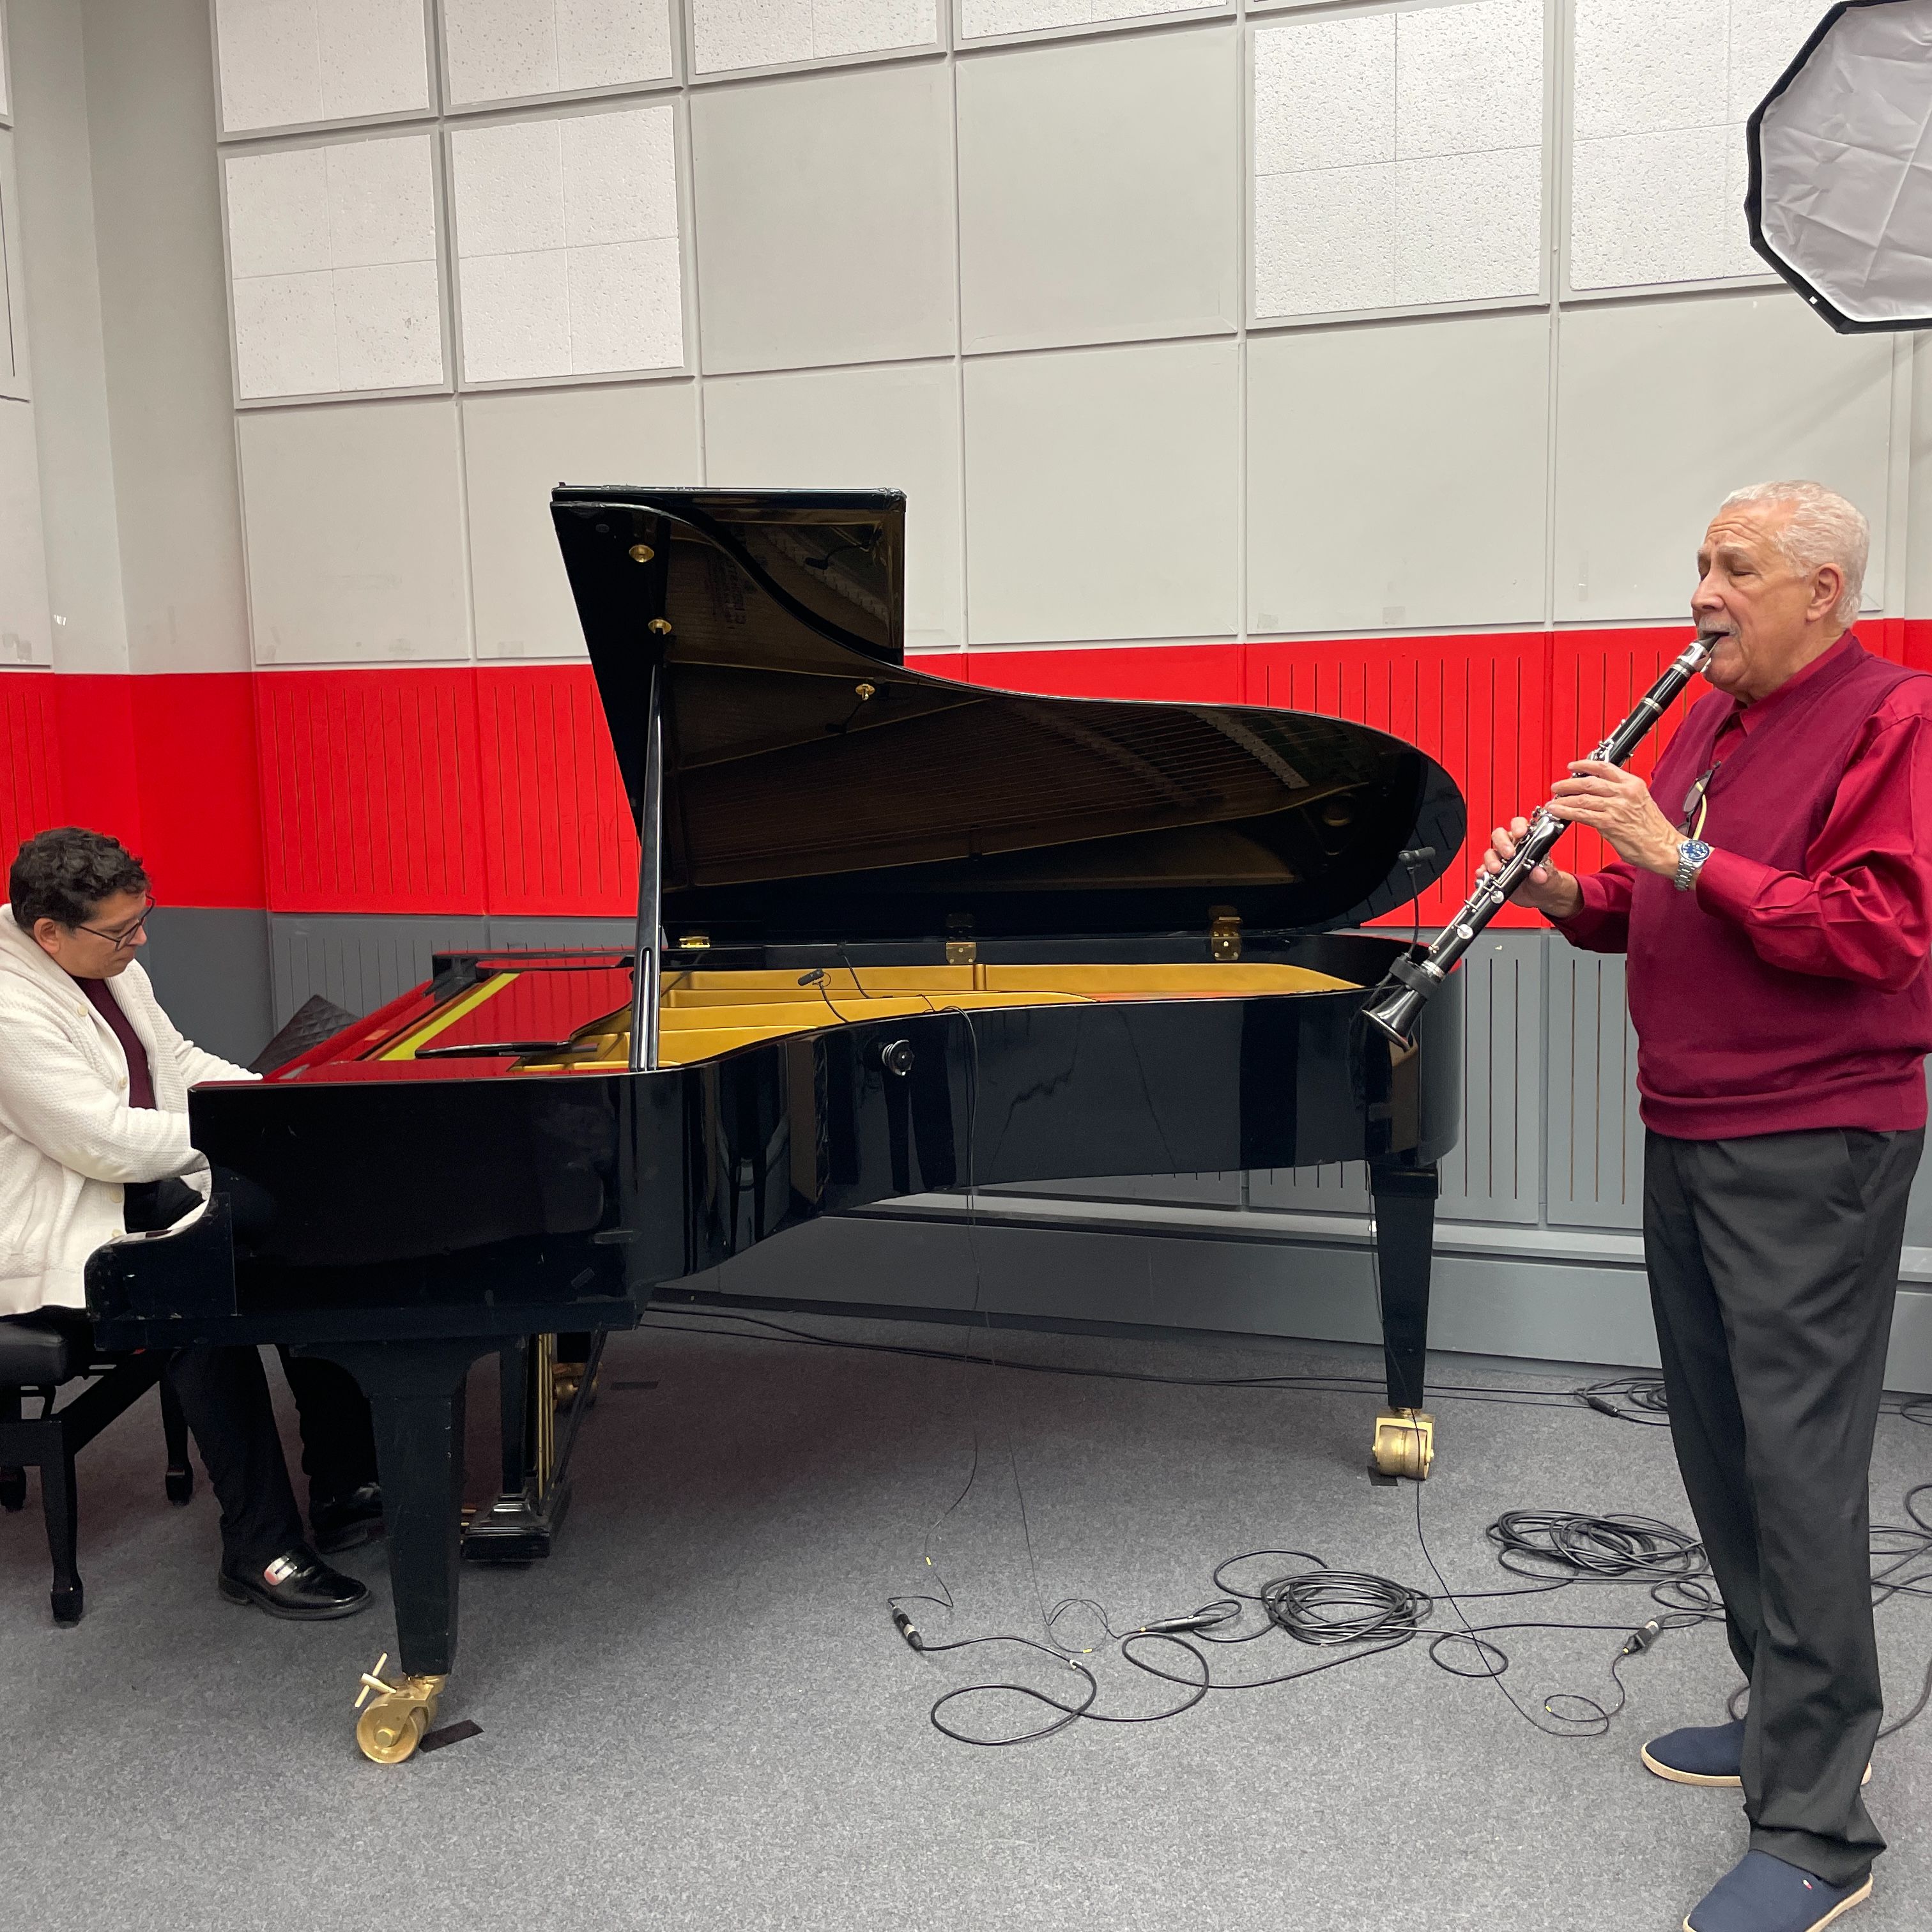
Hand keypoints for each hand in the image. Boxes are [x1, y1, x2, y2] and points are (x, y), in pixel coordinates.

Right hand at [1480, 819, 1581, 918]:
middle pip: (1500, 836)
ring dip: (1491, 860)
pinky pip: (1483, 870)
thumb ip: (1546, 874)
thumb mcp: (1551, 878)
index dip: (1518, 826)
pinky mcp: (1494, 875)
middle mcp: (1512, 849)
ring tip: (1496, 869)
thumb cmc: (1547, 881)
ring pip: (1490, 853)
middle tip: (1509, 854)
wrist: (1542, 898)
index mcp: (1528, 843)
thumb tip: (1538, 872)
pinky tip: (1483, 875)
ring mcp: (1502, 861)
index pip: (1519, 826)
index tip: (1520, 833)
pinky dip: (1482, 872)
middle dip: (1502, 843)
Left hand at [1546, 759, 1682, 876]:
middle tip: (1557, 786)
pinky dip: (1566, 812)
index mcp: (1633, 784)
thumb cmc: (1654, 831)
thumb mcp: (1639, 804)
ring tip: (1553, 801)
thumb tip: (1598, 797)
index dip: (1585, 765)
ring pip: (1582, 798)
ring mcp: (1617, 807)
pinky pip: (1582, 815)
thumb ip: (1620, 797)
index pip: (1605, 767)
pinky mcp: (1609, 823)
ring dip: (1563, 799)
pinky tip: (1557, 812)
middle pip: (1589, 781)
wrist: (1665, 848)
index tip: (1573, 766)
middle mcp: (1625, 792)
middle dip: (1568, 783)